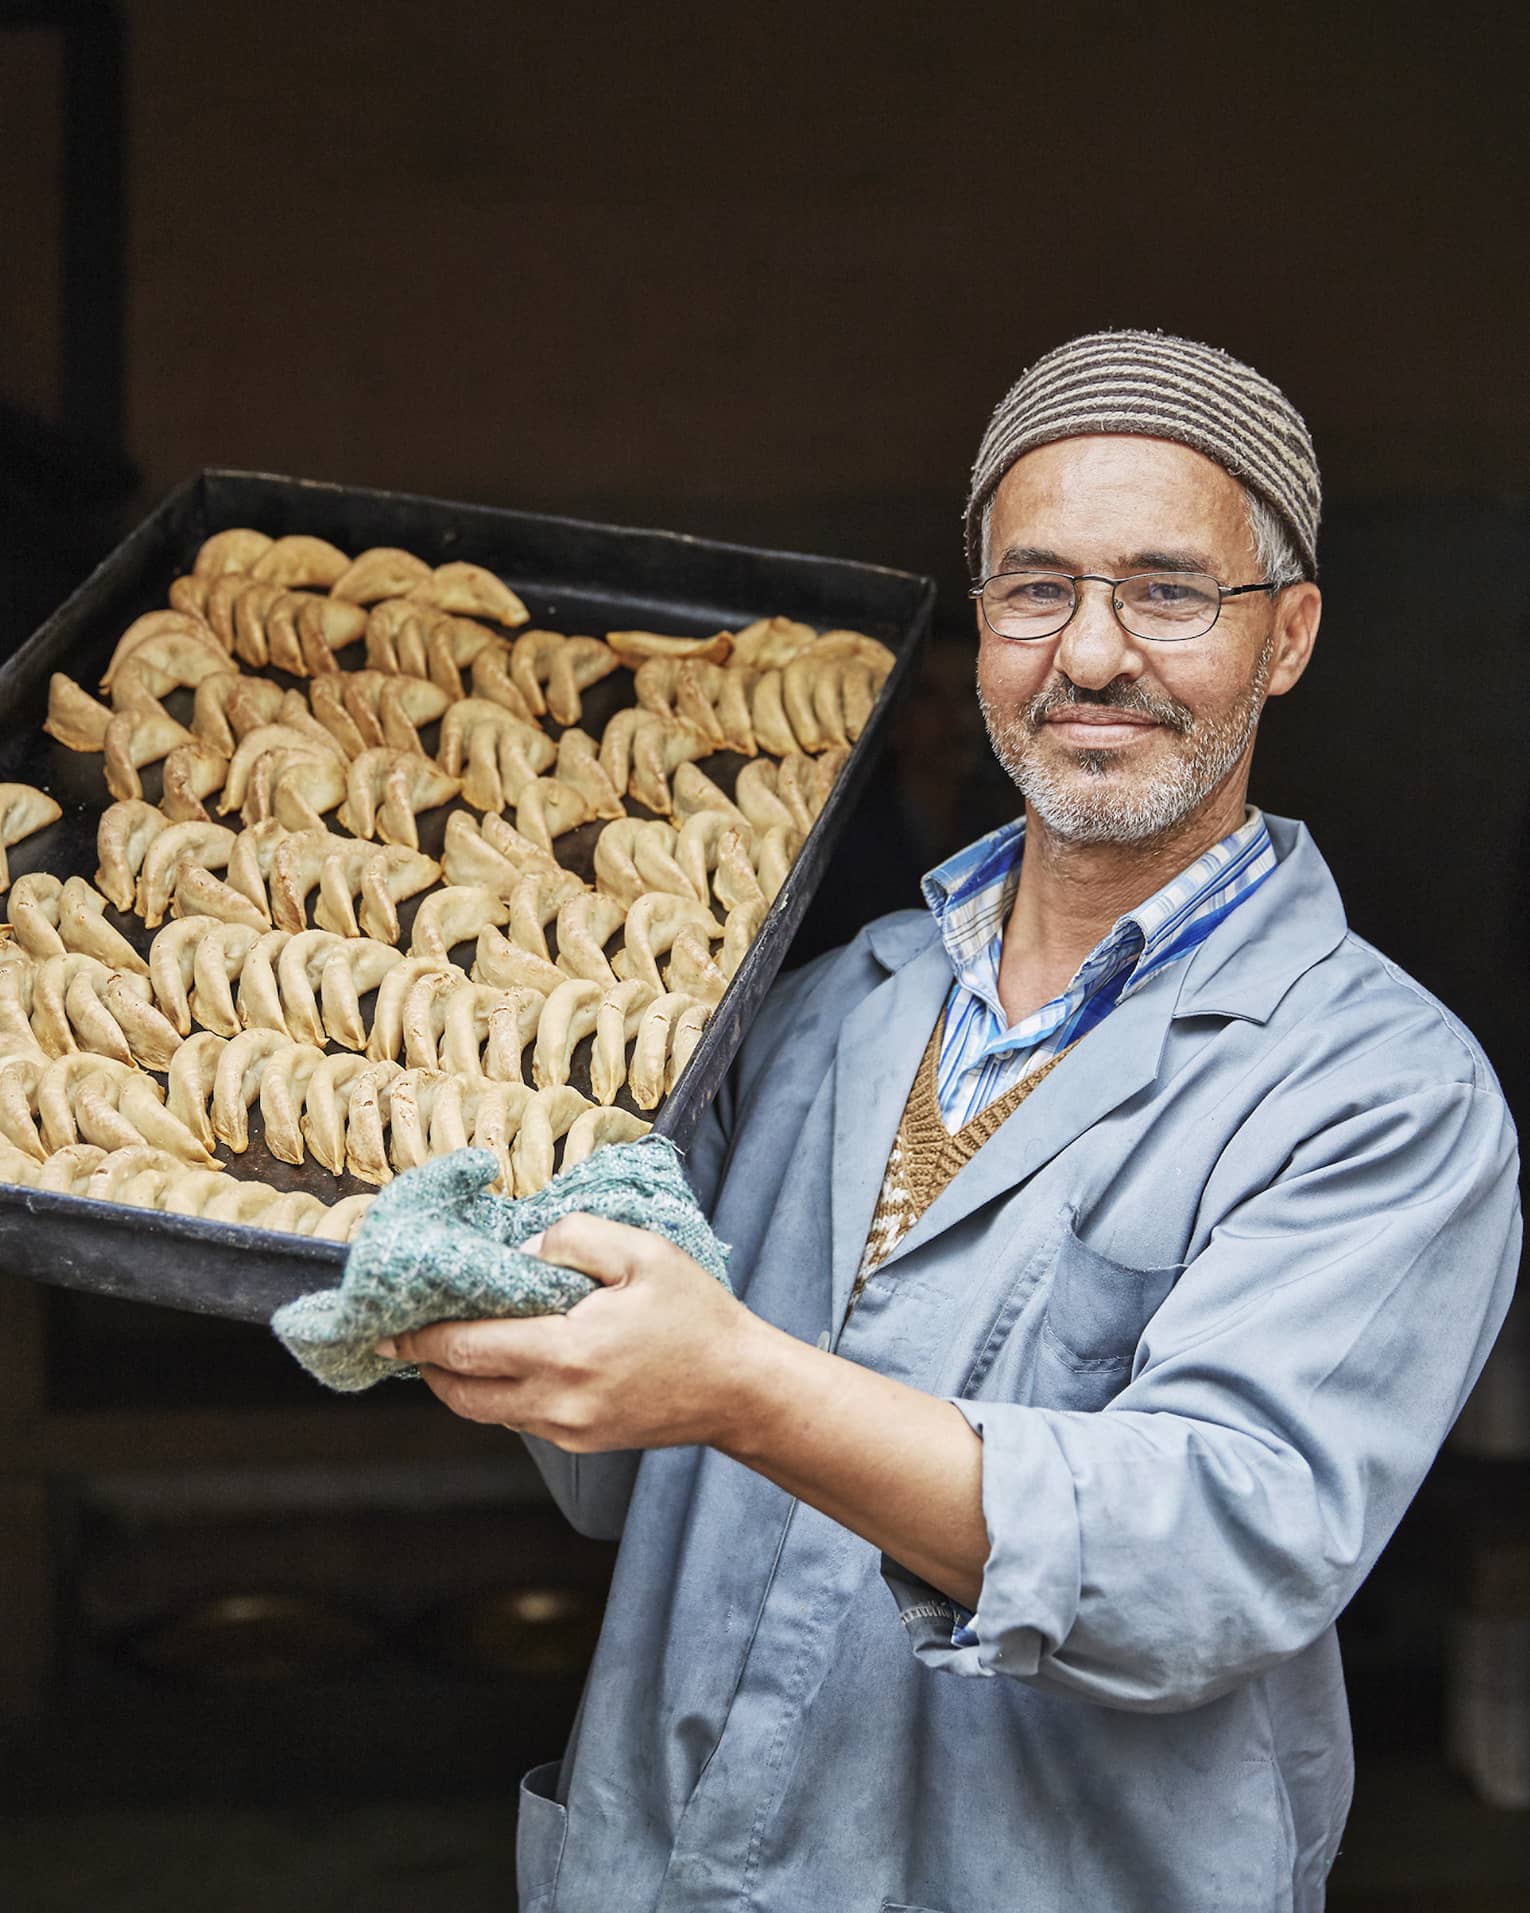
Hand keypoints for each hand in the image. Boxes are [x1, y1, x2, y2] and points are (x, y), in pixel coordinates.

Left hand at [377, 1212, 762, 1452]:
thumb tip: (523, 1251)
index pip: (467, 1349)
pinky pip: (519, 1418)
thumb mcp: (643, 1253)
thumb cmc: (695, 1315)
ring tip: (448, 1346)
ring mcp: (567, 1431)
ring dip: (459, 1381)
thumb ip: (575, 1238)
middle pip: (461, 1392)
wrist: (739, 1388)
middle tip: (403, 1336)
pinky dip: (498, 1392)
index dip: (419, 1339)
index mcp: (567, 1352)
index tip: (387, 1326)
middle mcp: (557, 1402)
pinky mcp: (580, 1443)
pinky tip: (505, 1360)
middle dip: (425, 1365)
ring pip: (485, 1411)